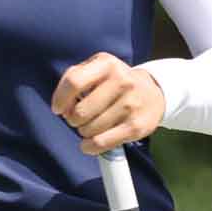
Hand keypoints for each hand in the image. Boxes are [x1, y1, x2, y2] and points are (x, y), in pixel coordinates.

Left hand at [50, 52, 165, 154]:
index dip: (60, 99)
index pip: (74, 82)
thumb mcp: (97, 70)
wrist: (153, 94)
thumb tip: (62, 108)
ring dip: (84, 131)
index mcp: (107, 64)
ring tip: (91, 125)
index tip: (58, 109)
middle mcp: (121, 81)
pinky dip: (90, 147)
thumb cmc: (115, 83)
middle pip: (80, 111)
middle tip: (79, 117)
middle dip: (73, 119)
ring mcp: (130, 104)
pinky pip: (101, 143)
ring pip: (89, 129)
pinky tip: (90, 143)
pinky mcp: (136, 126)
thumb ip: (74, 80)